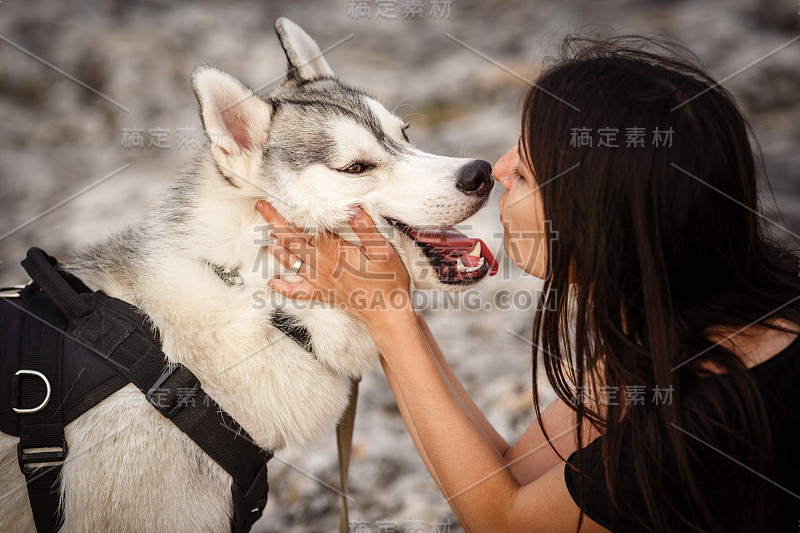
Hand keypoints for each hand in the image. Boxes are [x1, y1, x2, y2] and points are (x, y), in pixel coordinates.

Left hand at [256, 201, 412, 330]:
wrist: (386, 311)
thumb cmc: (388, 279)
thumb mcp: (383, 250)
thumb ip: (365, 228)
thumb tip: (351, 208)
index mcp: (334, 250)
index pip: (305, 228)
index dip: (287, 214)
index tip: (274, 201)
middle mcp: (320, 264)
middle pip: (291, 240)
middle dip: (274, 223)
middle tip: (261, 207)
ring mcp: (318, 281)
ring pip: (289, 261)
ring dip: (275, 247)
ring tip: (265, 236)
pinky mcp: (320, 294)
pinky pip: (295, 292)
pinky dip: (281, 287)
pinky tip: (272, 282)